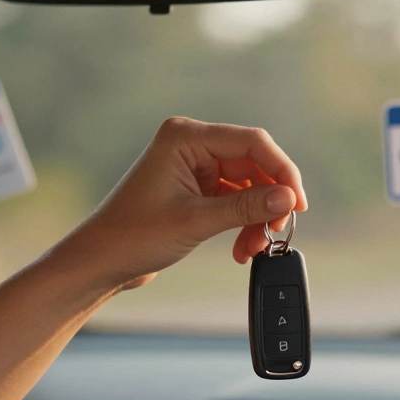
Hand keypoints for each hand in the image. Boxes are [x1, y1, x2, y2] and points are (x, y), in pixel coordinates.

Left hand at [55, 118, 307, 290]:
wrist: (101, 262)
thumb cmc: (133, 236)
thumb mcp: (196, 221)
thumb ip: (246, 208)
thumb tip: (288, 198)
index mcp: (185, 137)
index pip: (252, 142)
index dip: (282, 171)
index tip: (297, 203)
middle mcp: (192, 145)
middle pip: (254, 165)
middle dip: (269, 202)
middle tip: (277, 232)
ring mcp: (195, 167)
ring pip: (249, 187)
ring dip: (256, 218)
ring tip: (254, 248)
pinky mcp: (197, 189)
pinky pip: (236, 201)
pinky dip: (244, 224)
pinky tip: (242, 248)